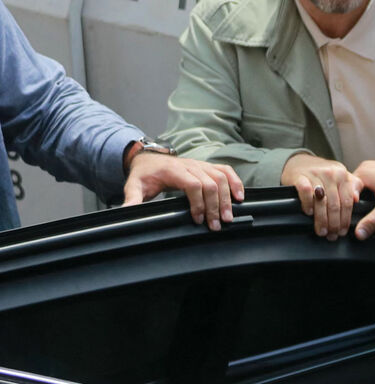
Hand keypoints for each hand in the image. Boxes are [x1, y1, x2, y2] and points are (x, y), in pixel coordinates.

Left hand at [123, 151, 243, 230]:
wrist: (149, 159)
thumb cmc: (144, 175)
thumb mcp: (134, 186)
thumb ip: (132, 199)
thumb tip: (126, 212)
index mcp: (173, 170)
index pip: (193, 184)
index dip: (198, 203)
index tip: (197, 219)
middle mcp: (190, 165)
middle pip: (210, 183)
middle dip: (215, 206)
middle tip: (216, 225)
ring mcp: (201, 165)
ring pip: (221, 178)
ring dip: (227, 198)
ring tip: (229, 217)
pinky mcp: (208, 166)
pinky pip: (226, 171)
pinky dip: (236, 183)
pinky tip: (240, 197)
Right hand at [280, 153, 362, 239]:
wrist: (299, 162)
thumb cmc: (323, 174)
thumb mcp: (341, 177)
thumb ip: (352, 187)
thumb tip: (357, 199)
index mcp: (343, 175)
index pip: (347, 201)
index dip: (345, 219)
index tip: (343, 231)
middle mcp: (330, 173)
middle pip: (334, 204)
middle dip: (334, 223)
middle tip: (332, 235)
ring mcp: (315, 174)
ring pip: (321, 201)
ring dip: (321, 219)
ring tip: (322, 231)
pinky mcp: (300, 176)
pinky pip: (305, 192)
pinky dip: (307, 203)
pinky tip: (309, 213)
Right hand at [351, 159, 374, 239]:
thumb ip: (372, 221)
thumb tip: (359, 233)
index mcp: (362, 173)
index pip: (343, 191)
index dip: (344, 206)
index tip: (346, 217)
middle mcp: (365, 167)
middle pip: (350, 188)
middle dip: (352, 202)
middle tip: (355, 216)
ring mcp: (373, 167)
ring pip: (359, 186)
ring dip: (360, 198)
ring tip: (364, 209)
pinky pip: (367, 183)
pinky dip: (368, 193)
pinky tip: (374, 201)